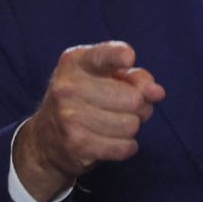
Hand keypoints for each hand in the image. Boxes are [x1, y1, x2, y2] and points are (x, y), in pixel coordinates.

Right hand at [13, 41, 165, 201]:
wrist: (45, 138)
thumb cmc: (84, 99)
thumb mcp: (104, 77)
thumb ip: (134, 76)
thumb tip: (157, 92)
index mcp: (75, 62)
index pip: (103, 55)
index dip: (119, 56)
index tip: (129, 58)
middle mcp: (68, 87)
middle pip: (133, 98)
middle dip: (140, 106)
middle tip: (128, 108)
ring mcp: (70, 117)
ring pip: (131, 124)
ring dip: (132, 127)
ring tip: (118, 124)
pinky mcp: (77, 144)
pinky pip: (125, 146)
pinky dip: (127, 146)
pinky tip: (114, 141)